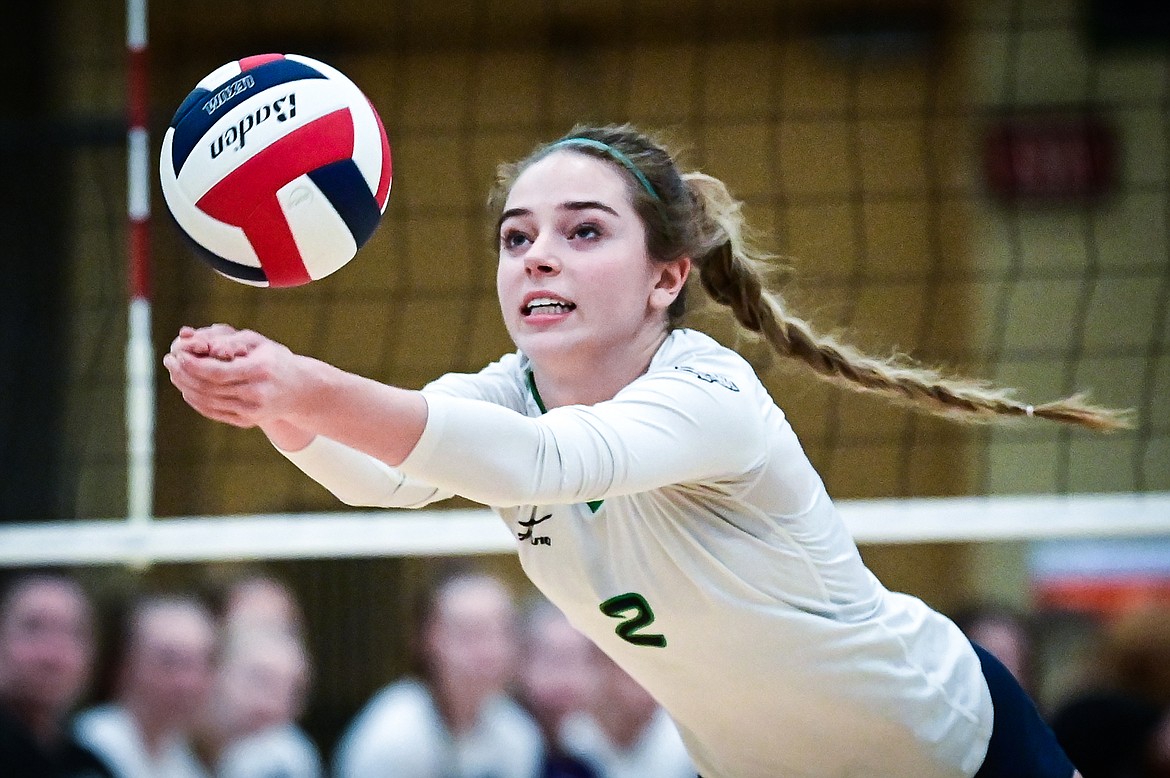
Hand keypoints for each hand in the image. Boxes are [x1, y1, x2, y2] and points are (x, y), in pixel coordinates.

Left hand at [163, 326, 307, 428]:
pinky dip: (196, 401)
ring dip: (186, 387)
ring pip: (207, 402)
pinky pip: (213, 412)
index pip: (216, 372)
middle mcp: (256, 394)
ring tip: (174, 372)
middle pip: (208, 388)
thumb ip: (228, 340)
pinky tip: (187, 388)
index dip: (192, 364)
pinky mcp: (247, 421)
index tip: (177, 353)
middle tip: (169, 360)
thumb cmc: (275, 359)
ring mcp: (252, 411)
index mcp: (260, 371)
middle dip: (183, 374)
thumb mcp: (257, 342)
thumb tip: (199, 344)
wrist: (300, 390)